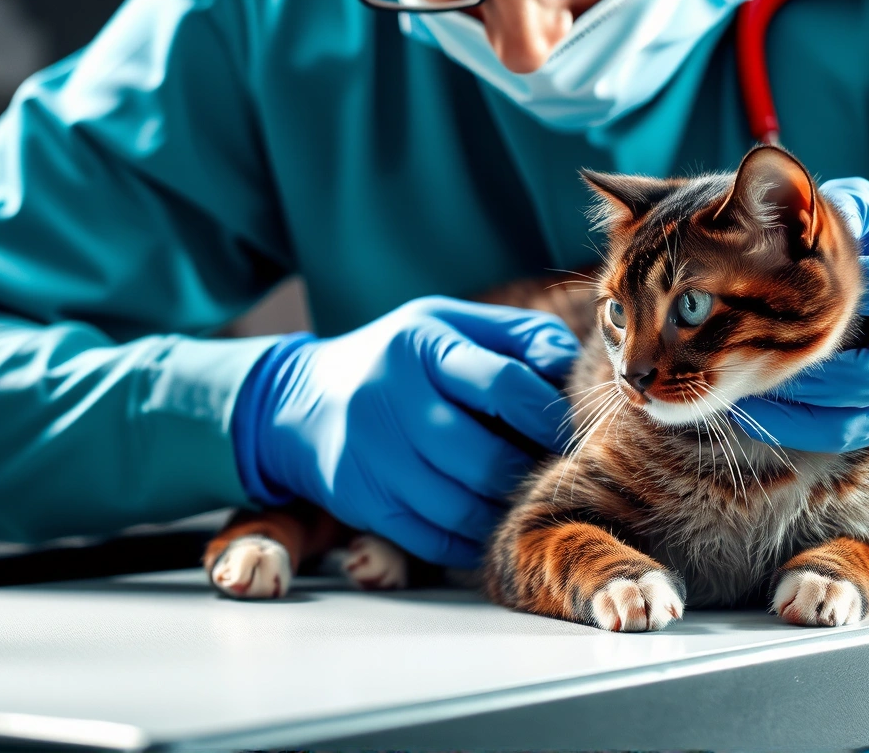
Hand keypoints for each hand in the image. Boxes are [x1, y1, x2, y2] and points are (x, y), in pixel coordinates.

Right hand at [233, 296, 576, 566]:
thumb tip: (571, 367)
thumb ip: (518, 336)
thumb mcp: (450, 325)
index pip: (504, 385)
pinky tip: (486, 525)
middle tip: (555, 476)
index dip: (548, 416)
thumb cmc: (399, 359)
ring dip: (503, 514)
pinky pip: (430, 539)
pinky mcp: (359, 499)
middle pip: (483, 459)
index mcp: (423, 344)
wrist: (296, 403)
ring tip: (523, 501)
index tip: (571, 431)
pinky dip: (468, 542)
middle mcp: (390, 398)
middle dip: (529, 474)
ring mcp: (371, 454)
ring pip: (459, 508)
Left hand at [736, 178, 868, 452]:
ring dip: (805, 415)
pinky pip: (851, 436)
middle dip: (822, 375)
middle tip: (759, 360)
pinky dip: (802, 431)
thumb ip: (840, 210)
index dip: (859, 289)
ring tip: (745, 398)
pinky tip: (755, 416)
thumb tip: (788, 196)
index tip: (803, 288)